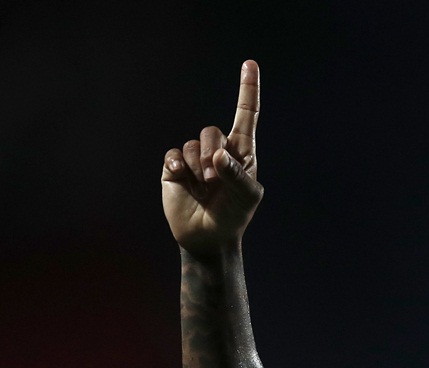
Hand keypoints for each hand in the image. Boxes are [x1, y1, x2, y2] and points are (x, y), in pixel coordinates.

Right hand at [162, 61, 262, 255]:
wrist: (207, 237)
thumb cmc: (234, 215)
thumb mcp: (247, 197)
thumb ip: (237, 174)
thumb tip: (217, 155)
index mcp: (242, 153)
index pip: (246, 115)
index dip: (248, 90)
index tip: (250, 64)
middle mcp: (218, 151)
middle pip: (212, 131)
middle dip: (213, 154)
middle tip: (214, 180)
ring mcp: (194, 158)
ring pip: (191, 144)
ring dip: (197, 166)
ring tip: (203, 187)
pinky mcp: (174, 168)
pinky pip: (173, 155)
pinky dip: (178, 168)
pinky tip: (182, 182)